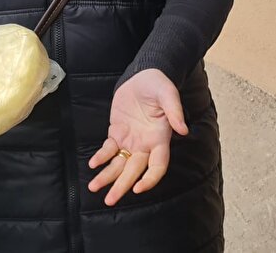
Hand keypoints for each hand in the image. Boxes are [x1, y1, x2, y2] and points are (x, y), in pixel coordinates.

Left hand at [88, 69, 187, 205]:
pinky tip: (93, 164)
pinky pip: (109, 150)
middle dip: (122, 186)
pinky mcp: (117, 132)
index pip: (158, 165)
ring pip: (119, 164)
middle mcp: (146, 143)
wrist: (144, 75)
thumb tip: (183, 129)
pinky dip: (101, 158)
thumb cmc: (159, 84)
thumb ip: (175, 111)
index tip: (138, 188)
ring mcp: (131, 139)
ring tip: (94, 188)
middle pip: (134, 170)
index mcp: (160, 137)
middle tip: (110, 200)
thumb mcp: (169, 94)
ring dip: (108, 177)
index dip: (149, 179)